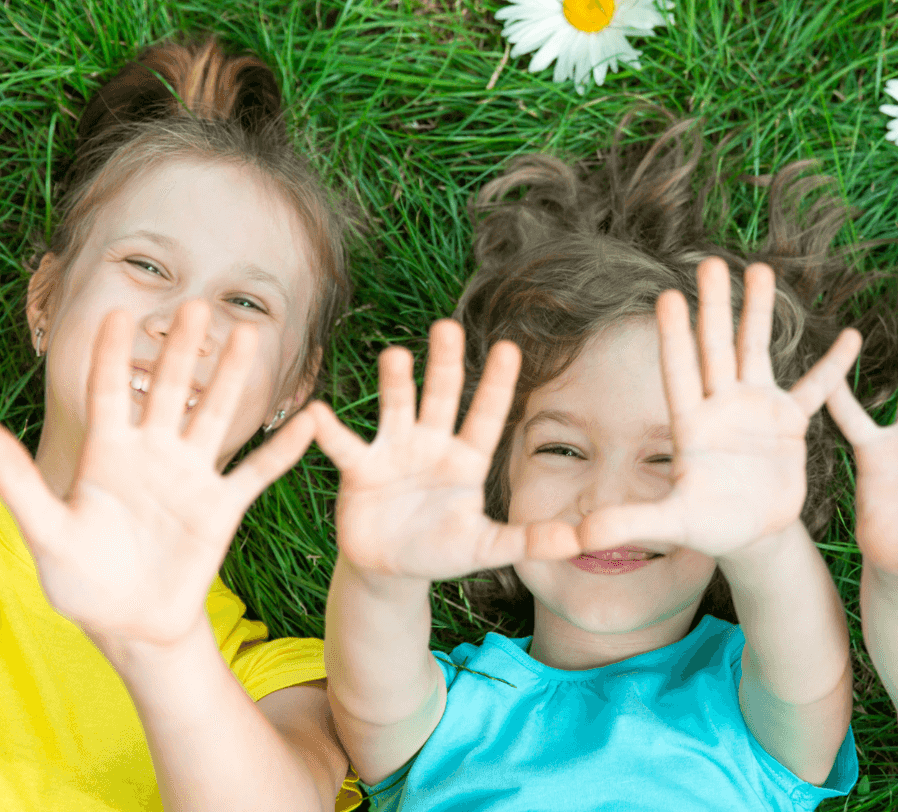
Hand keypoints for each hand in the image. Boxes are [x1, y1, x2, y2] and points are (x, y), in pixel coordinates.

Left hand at [0, 301, 315, 650]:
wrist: (130, 625)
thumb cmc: (82, 580)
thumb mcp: (45, 532)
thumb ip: (17, 482)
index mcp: (108, 455)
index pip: (108, 392)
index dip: (110, 354)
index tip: (115, 312)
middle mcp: (153, 454)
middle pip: (168, 390)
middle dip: (179, 349)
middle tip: (192, 306)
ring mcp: (191, 476)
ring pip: (215, 414)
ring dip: (231, 376)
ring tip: (247, 334)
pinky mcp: (222, 505)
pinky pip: (258, 471)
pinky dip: (284, 448)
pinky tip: (310, 420)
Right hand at [312, 319, 579, 580]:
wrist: (391, 571)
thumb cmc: (443, 550)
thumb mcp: (486, 548)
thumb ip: (527, 541)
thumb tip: (579, 542)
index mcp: (467, 460)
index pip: (485, 415)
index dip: (496, 384)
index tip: (509, 347)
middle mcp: (432, 445)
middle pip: (441, 397)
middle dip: (445, 364)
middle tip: (448, 327)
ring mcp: (395, 452)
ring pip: (397, 408)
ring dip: (395, 383)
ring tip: (394, 355)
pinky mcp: (361, 471)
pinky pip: (345, 447)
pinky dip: (331, 432)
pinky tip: (318, 413)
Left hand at [576, 259, 861, 560]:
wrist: (750, 535)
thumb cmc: (707, 526)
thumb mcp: (672, 524)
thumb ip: (631, 523)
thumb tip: (582, 534)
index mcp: (691, 424)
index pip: (680, 372)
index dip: (675, 337)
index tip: (668, 297)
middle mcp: (720, 406)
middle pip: (715, 348)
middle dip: (715, 306)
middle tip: (712, 261)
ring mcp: (754, 408)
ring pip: (755, 350)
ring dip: (758, 311)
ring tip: (760, 268)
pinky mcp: (788, 422)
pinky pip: (814, 389)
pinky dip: (832, 366)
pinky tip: (850, 337)